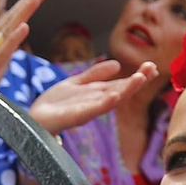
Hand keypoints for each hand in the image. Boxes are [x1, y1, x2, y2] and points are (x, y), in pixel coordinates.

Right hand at [0, 0, 49, 91]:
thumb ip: (5, 45)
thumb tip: (17, 30)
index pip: (12, 18)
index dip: (26, 3)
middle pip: (12, 17)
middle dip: (28, 1)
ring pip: (9, 28)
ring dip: (23, 12)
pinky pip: (4, 50)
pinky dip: (15, 38)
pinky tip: (24, 27)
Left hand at [30, 59, 157, 135]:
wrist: (33, 120)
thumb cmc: (55, 104)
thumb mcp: (76, 83)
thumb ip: (94, 74)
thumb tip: (116, 64)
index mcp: (96, 94)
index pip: (120, 84)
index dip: (136, 76)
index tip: (151, 67)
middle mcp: (94, 103)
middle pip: (119, 91)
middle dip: (136, 82)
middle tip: (151, 69)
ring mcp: (85, 111)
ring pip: (109, 100)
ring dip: (125, 90)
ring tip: (140, 79)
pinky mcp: (73, 118)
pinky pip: (91, 111)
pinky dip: (103, 104)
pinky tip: (114, 97)